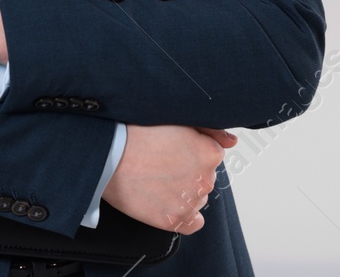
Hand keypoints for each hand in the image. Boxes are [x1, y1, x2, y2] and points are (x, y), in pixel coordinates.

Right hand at [102, 125, 237, 234]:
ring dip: (183, 190)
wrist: (106, 155)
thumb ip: (209, 129)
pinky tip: (168, 202)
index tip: (170, 147)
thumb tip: (232, 141)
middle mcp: (206, 179)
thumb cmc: (135, 131)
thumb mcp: (174, 118)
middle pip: (203, 175)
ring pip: (196, 196)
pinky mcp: (175, 220)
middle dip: (186, 169)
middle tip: (159, 161)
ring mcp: (191, 201)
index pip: (209, 153)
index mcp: (210, 153)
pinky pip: (193, 222)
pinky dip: (185, 215)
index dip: (189, 149)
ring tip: (155, 178)